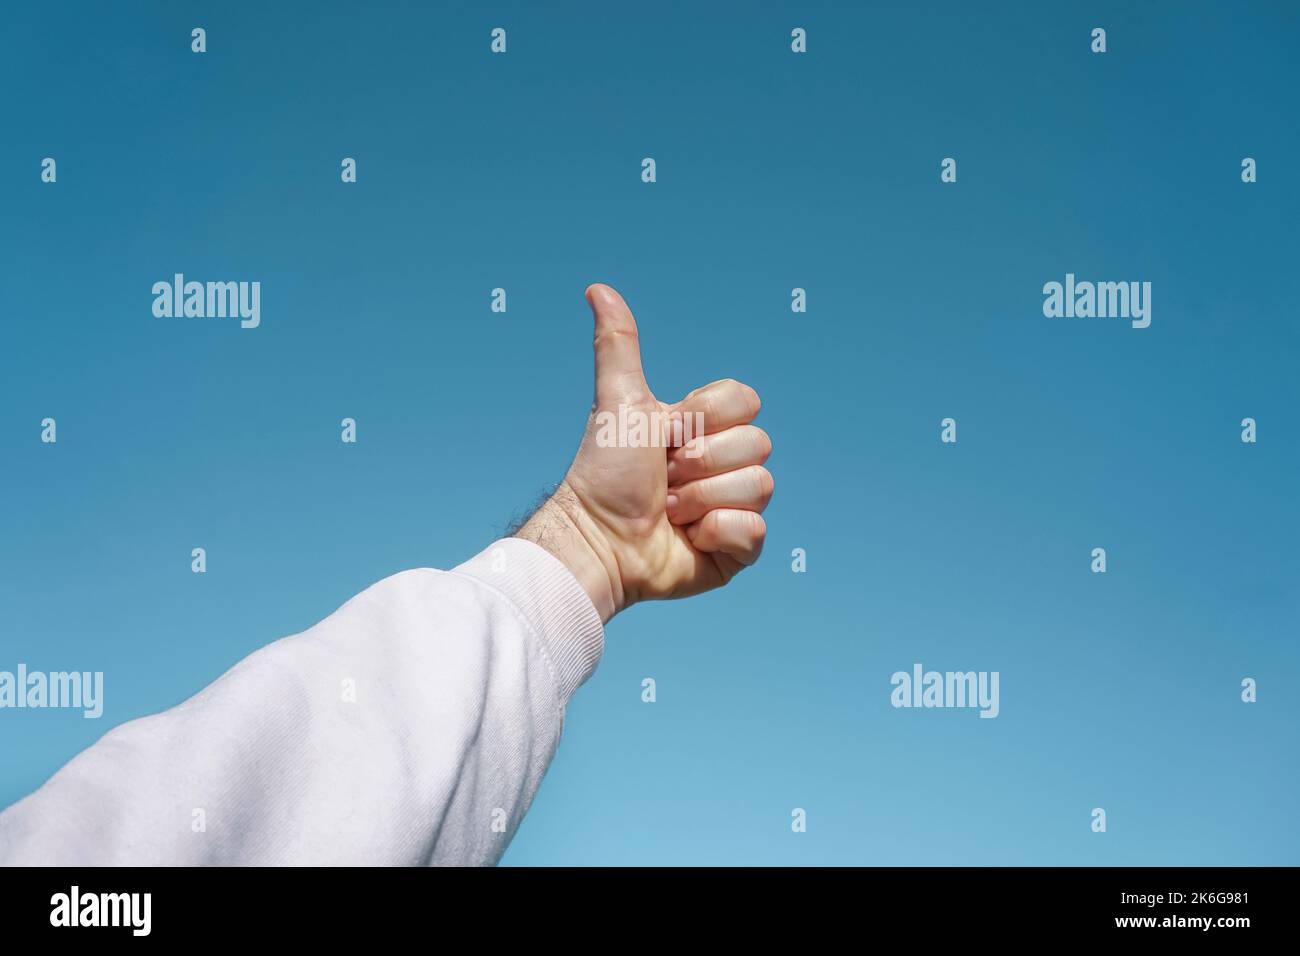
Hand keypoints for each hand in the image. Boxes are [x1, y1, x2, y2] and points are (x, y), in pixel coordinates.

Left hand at [516, 284, 772, 621]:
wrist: (597, 539)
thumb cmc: (604, 473)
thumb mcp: (618, 401)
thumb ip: (618, 346)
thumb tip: (597, 288)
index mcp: (706, 429)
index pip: (746, 402)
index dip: (706, 418)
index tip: (666, 435)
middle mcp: (725, 466)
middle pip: (757, 445)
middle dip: (700, 464)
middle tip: (663, 479)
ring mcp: (733, 508)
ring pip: (760, 486)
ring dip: (702, 500)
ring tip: (669, 513)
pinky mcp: (737, 550)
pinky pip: (757, 531)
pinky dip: (718, 533)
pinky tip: (688, 540)